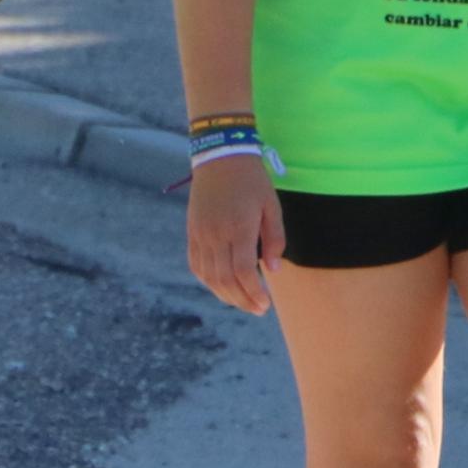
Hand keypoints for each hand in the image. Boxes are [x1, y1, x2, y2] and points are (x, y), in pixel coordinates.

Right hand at [185, 153, 282, 314]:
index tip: (265, 304)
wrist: (219, 157)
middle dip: (242, 300)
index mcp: (238, 227)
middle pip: (225, 279)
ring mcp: (201, 234)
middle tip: (258, 310)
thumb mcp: (271, 206)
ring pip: (209, 276)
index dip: (254, 293)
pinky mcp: (192, 232)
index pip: (244, 271)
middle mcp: (216, 234)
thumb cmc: (252, 181)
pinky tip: (222, 287)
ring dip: (226, 295)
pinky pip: (197, 265)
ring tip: (242, 303)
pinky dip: (209, 281)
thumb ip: (274, 239)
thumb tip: (273, 271)